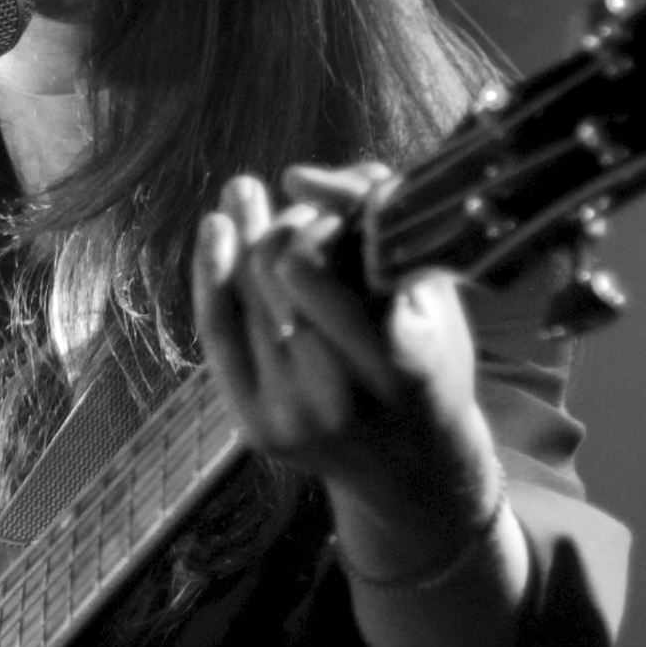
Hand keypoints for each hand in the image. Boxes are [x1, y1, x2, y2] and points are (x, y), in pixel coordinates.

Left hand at [188, 163, 505, 581]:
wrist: (414, 469)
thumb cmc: (432, 361)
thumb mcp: (431, 292)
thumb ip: (379, 224)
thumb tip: (298, 177)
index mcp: (396, 364)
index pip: (310, 271)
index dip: (312, 227)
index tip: (327, 210)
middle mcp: (339, 399)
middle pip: (270, 279)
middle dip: (274, 227)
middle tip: (275, 197)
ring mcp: (291, 419)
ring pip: (241, 301)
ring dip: (239, 239)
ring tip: (241, 192)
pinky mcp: (257, 429)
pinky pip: (218, 337)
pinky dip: (212, 278)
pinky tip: (216, 232)